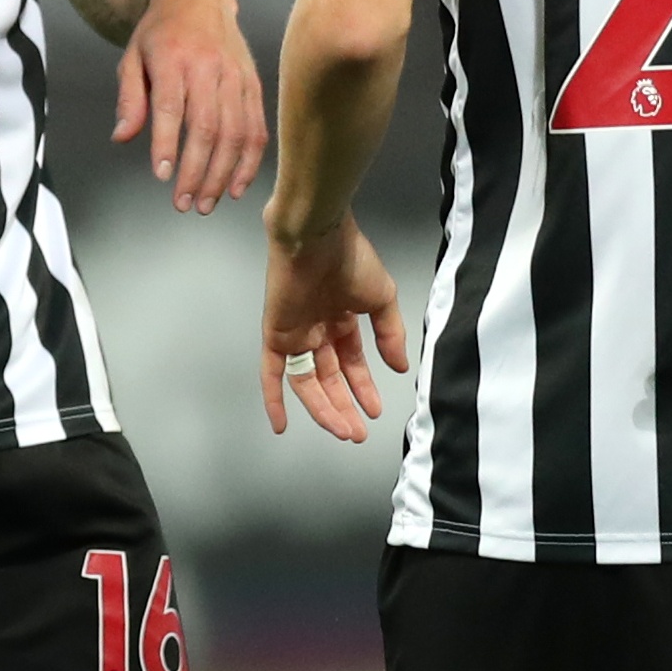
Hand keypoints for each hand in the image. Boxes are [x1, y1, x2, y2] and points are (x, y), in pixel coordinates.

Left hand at [114, 0, 265, 213]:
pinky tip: (236, 186)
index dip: (167, 144)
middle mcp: (208, 68)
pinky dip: (249, 162)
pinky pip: (256, 128)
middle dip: (197, 171)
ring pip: (235, 133)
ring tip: (206, 203)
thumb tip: (122, 137)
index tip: (162, 176)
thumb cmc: (160, 32)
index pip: (171, 107)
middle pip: (207, 127)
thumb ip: (130, 98)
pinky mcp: (253, 85)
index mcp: (174, 59)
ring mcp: (235, 77)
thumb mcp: (132, 56)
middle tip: (184, 203)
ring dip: (222, 174)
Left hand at [259, 215, 410, 442]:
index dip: (363, 387)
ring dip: (323, 409)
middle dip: (344, 406)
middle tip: (358, 434)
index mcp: (342, 318)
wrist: (317, 236)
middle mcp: (317, 330)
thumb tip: (400, 368)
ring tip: (344, 431)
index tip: (376, 411)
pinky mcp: (276, 335)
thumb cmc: (352, 259)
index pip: (351, 362)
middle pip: (329, 378)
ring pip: (307, 382)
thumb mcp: (383, 299)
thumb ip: (391, 335)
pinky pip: (271, 373)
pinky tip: (280, 425)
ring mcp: (295, 334)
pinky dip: (274, 399)